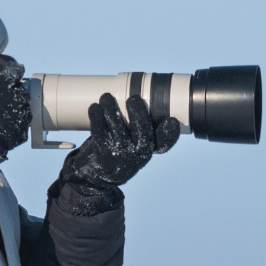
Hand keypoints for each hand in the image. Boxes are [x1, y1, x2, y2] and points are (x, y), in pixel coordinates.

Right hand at [0, 53, 31, 172]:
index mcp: (3, 81)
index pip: (15, 69)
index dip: (10, 72)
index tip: (6, 75)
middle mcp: (16, 96)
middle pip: (21, 90)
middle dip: (13, 93)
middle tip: (1, 99)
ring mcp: (21, 115)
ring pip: (24, 108)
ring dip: (16, 109)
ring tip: (2, 114)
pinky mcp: (21, 132)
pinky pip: (22, 125)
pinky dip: (15, 125)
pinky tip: (4, 127)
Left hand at [58, 93, 179, 194]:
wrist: (102, 173)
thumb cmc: (123, 149)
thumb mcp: (137, 143)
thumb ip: (142, 124)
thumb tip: (143, 92)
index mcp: (149, 148)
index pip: (164, 142)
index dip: (170, 133)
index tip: (171, 121)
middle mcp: (138, 152)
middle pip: (142, 131)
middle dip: (139, 113)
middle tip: (133, 98)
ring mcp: (120, 153)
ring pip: (118, 127)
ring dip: (112, 109)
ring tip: (107, 97)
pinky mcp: (103, 151)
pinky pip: (99, 131)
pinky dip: (96, 117)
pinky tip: (95, 107)